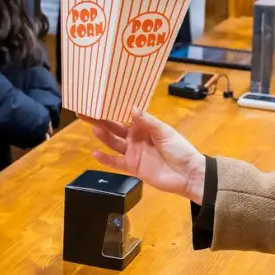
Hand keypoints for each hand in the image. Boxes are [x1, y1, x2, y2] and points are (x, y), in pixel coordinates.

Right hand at [85, 112, 206, 202]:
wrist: (188, 174)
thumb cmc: (179, 149)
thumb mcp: (165, 132)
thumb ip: (147, 122)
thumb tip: (131, 108)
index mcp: (144, 126)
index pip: (125, 115)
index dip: (113, 109)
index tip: (100, 101)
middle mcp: (136, 137)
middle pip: (115, 128)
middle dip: (101, 120)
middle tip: (85, 112)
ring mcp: (133, 152)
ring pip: (114, 143)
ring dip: (104, 136)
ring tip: (94, 128)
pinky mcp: (133, 167)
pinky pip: (116, 162)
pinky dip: (106, 159)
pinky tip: (95, 153)